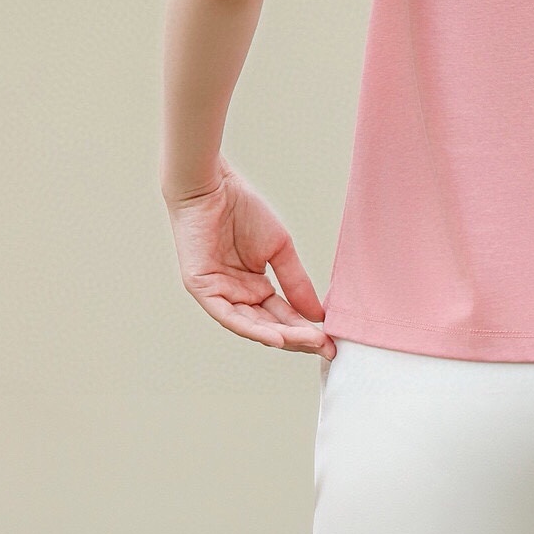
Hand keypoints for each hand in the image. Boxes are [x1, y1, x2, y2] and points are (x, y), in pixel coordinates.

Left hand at [163, 154, 336, 358]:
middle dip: (298, 338)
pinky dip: (251, 329)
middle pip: (269, 326)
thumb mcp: (279, 250)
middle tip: (326, 348)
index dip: (306, 329)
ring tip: (309, 343)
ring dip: (281, 337)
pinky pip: (228, 316)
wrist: (214, 185)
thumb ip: (296, 282)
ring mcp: (218, 294)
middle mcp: (236, 295)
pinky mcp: (202, 289)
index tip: (331, 341)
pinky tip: (276, 338)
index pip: (282, 315)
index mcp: (253, 287)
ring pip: (251, 326)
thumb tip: (318, 315)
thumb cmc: (243, 210)